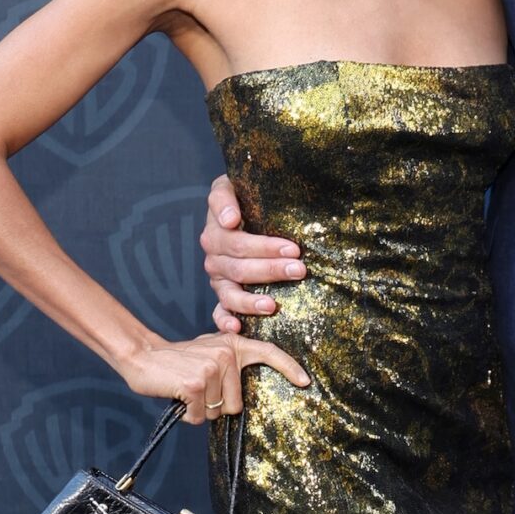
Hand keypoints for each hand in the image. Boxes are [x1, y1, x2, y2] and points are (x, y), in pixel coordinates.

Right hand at [114, 332, 308, 421]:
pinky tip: (179, 398)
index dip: (288, 367)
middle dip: (217, 406)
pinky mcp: (196, 385)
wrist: (142, 356)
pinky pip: (200, 417)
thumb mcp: (208, 352)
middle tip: (198, 390)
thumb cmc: (177, 362)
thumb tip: (245, 391)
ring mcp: (211, 368)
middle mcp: (226, 354)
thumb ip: (229, 363)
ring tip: (187, 391)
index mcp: (233, 344)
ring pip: (218, 412)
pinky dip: (188, 415)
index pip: (268, 351)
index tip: (304, 381)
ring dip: (201, 410)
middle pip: (237, 404)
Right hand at [201, 175, 306, 329]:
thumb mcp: (231, 185)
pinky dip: (225, 321)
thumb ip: (225, 197)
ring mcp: (218, 277)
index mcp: (216, 230)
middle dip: (271, 268)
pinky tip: (238, 328)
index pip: (237, 240)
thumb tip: (230, 220)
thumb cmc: (243, 197)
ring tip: (273, 305)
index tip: (289, 247)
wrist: (237, 210)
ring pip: (230, 292)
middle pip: (240, 266)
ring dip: (251, 301)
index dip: (263, 245)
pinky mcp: (222, 295)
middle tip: (300, 268)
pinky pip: (219, 312)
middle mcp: (214, 255)